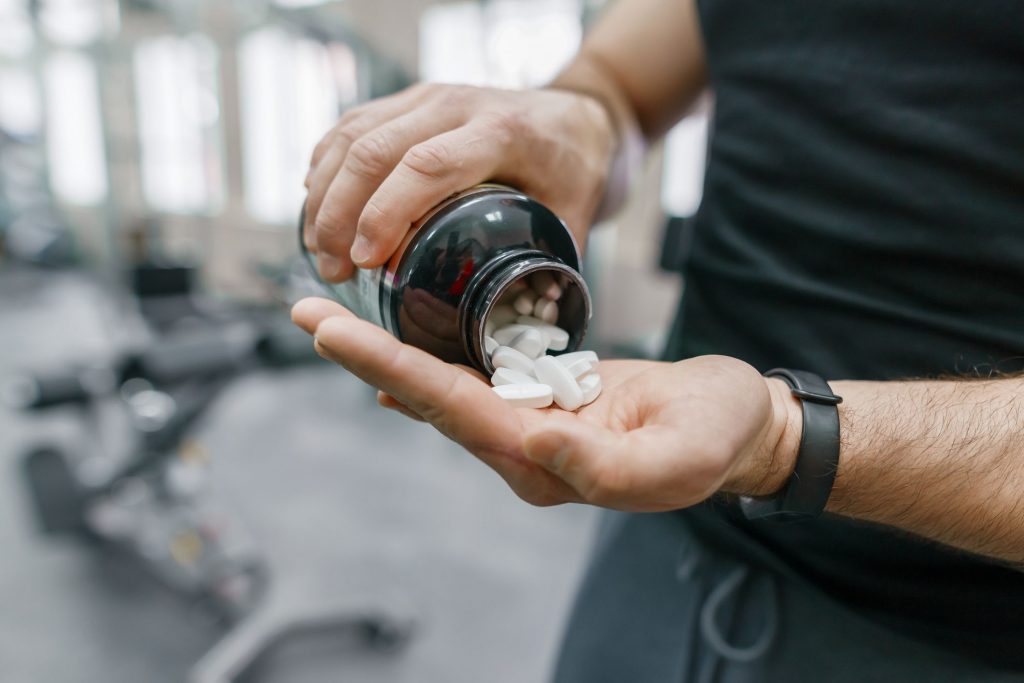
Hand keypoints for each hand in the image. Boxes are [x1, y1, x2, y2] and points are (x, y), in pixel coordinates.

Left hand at [291, 298, 800, 509]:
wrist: (739, 428)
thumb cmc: (716, 437)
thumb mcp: (677, 455)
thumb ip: (606, 464)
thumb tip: (534, 443)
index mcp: (546, 463)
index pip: (453, 410)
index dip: (391, 369)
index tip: (337, 334)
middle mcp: (523, 449)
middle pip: (429, 398)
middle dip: (366, 355)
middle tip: (307, 313)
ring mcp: (530, 426)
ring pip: (443, 387)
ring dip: (386, 352)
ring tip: (332, 320)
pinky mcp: (542, 401)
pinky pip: (473, 380)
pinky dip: (428, 360)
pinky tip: (394, 350)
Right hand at [302, 84, 614, 282]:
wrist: (575, 114)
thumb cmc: (573, 171)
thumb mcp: (575, 219)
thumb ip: (549, 270)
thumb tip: (520, 332)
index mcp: (501, 131)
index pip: (427, 166)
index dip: (386, 213)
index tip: (363, 261)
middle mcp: (457, 104)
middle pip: (375, 148)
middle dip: (340, 212)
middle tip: (332, 269)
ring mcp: (428, 96)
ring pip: (352, 134)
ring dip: (324, 194)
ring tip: (319, 250)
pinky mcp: (408, 100)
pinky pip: (350, 126)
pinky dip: (325, 168)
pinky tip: (318, 210)